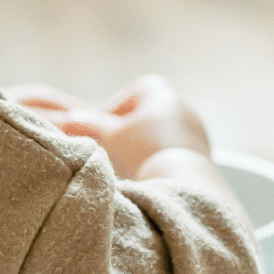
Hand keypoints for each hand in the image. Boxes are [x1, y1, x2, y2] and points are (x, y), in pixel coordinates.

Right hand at [19, 74, 212, 179]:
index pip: (135, 92)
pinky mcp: (203, 155)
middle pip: (149, 115)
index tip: (106, 129)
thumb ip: (89, 124)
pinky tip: (151, 177)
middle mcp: (182, 106)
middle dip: (130, 131)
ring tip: (131, 168)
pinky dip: (162, 160)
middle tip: (114, 150)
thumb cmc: (140, 152)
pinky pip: (177, 153)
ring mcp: (195, 131)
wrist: (180, 181)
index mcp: (160, 93)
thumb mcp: (108, 136)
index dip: (116, 109)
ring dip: (146, 147)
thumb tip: (70, 117)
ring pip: (163, 135)